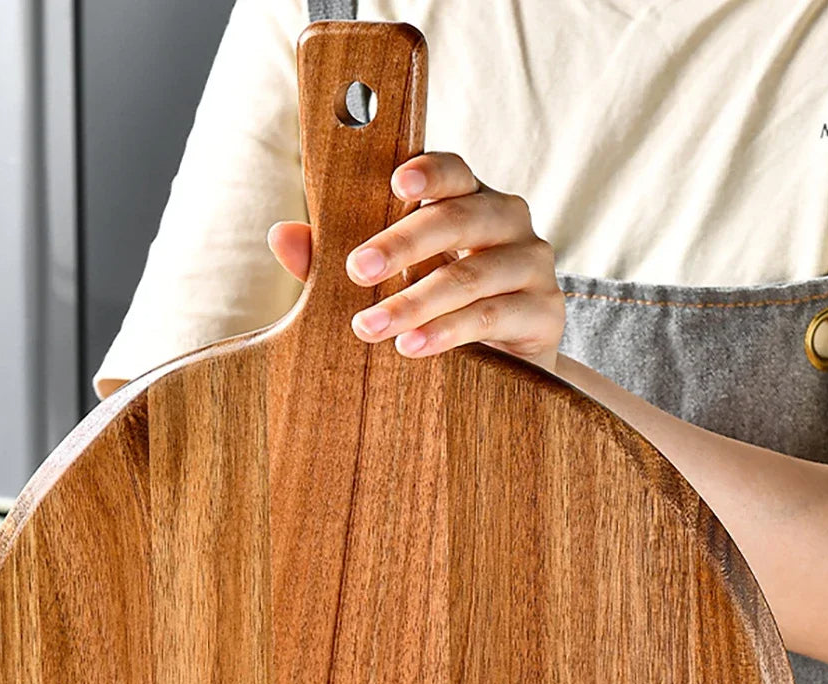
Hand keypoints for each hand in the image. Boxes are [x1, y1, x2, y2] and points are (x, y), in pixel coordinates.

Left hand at [268, 152, 564, 372]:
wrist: (509, 369)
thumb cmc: (439, 309)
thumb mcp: (390, 281)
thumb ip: (335, 260)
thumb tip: (281, 236)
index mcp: (471, 200)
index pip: (453, 171)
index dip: (428, 170)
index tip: (394, 181)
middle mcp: (509, 222)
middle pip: (460, 218)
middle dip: (403, 244)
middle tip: (357, 271)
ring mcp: (534, 265)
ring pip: (472, 275)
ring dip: (416, 302)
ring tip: (371, 327)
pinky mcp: (545, 312)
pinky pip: (493, 316)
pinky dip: (448, 332)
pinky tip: (414, 346)